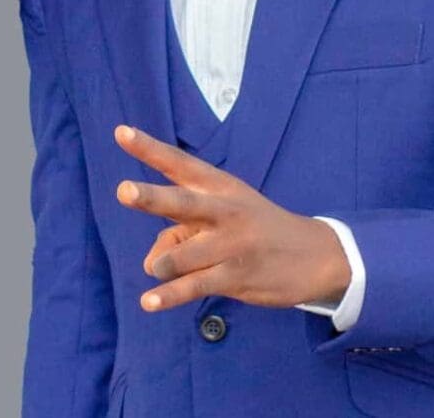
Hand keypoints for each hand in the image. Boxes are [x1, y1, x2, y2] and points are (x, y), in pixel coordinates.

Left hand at [114, 124, 351, 312]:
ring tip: (156, 268)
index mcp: (219, 186)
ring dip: (163, 263)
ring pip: (182, 254)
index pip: (179, 163)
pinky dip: (169, 295)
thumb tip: (151, 264)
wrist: (312, 254)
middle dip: (152, 198)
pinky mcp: (236, 276)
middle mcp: (224, 210)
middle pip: (181, 203)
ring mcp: (231, 244)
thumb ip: (179, 232)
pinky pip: (195, 286)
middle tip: (123, 191)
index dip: (149, 149)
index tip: (121, 132)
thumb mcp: (221, 217)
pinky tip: (148, 302)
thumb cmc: (255, 228)